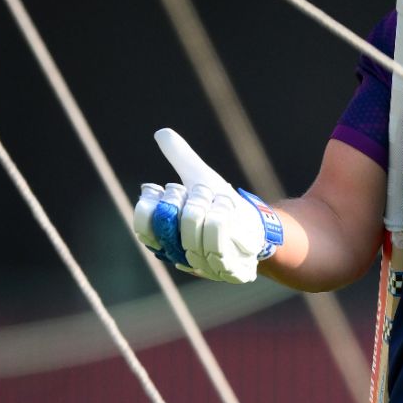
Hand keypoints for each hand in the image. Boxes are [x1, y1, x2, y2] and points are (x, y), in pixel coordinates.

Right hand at [132, 128, 282, 282]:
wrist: (258, 227)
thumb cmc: (223, 205)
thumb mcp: (201, 178)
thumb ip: (180, 158)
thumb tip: (161, 132)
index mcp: (165, 238)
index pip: (144, 226)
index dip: (154, 204)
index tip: (171, 188)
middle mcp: (179, 255)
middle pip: (170, 217)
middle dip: (189, 197)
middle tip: (205, 198)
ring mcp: (200, 265)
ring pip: (192, 220)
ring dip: (208, 203)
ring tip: (218, 204)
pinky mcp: (224, 269)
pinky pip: (216, 231)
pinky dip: (221, 213)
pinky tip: (227, 211)